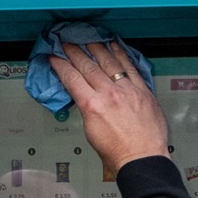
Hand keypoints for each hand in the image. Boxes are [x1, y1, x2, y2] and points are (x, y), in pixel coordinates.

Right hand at [48, 41, 169, 176]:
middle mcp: (110, 94)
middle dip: (76, 52)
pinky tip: (115, 46)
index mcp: (93, 106)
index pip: (73, 78)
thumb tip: (87, 98)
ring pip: (110, 62)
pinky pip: (130, 67)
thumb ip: (88, 110)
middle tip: (68, 42)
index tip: (55, 57)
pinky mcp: (142, 90)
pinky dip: (122, 54)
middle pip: (89, 66)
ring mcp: (127, 90)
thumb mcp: (91, 132)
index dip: (61, 65)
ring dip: (97, 48)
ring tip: (89, 39)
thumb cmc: (117, 152)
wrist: (141, 158)